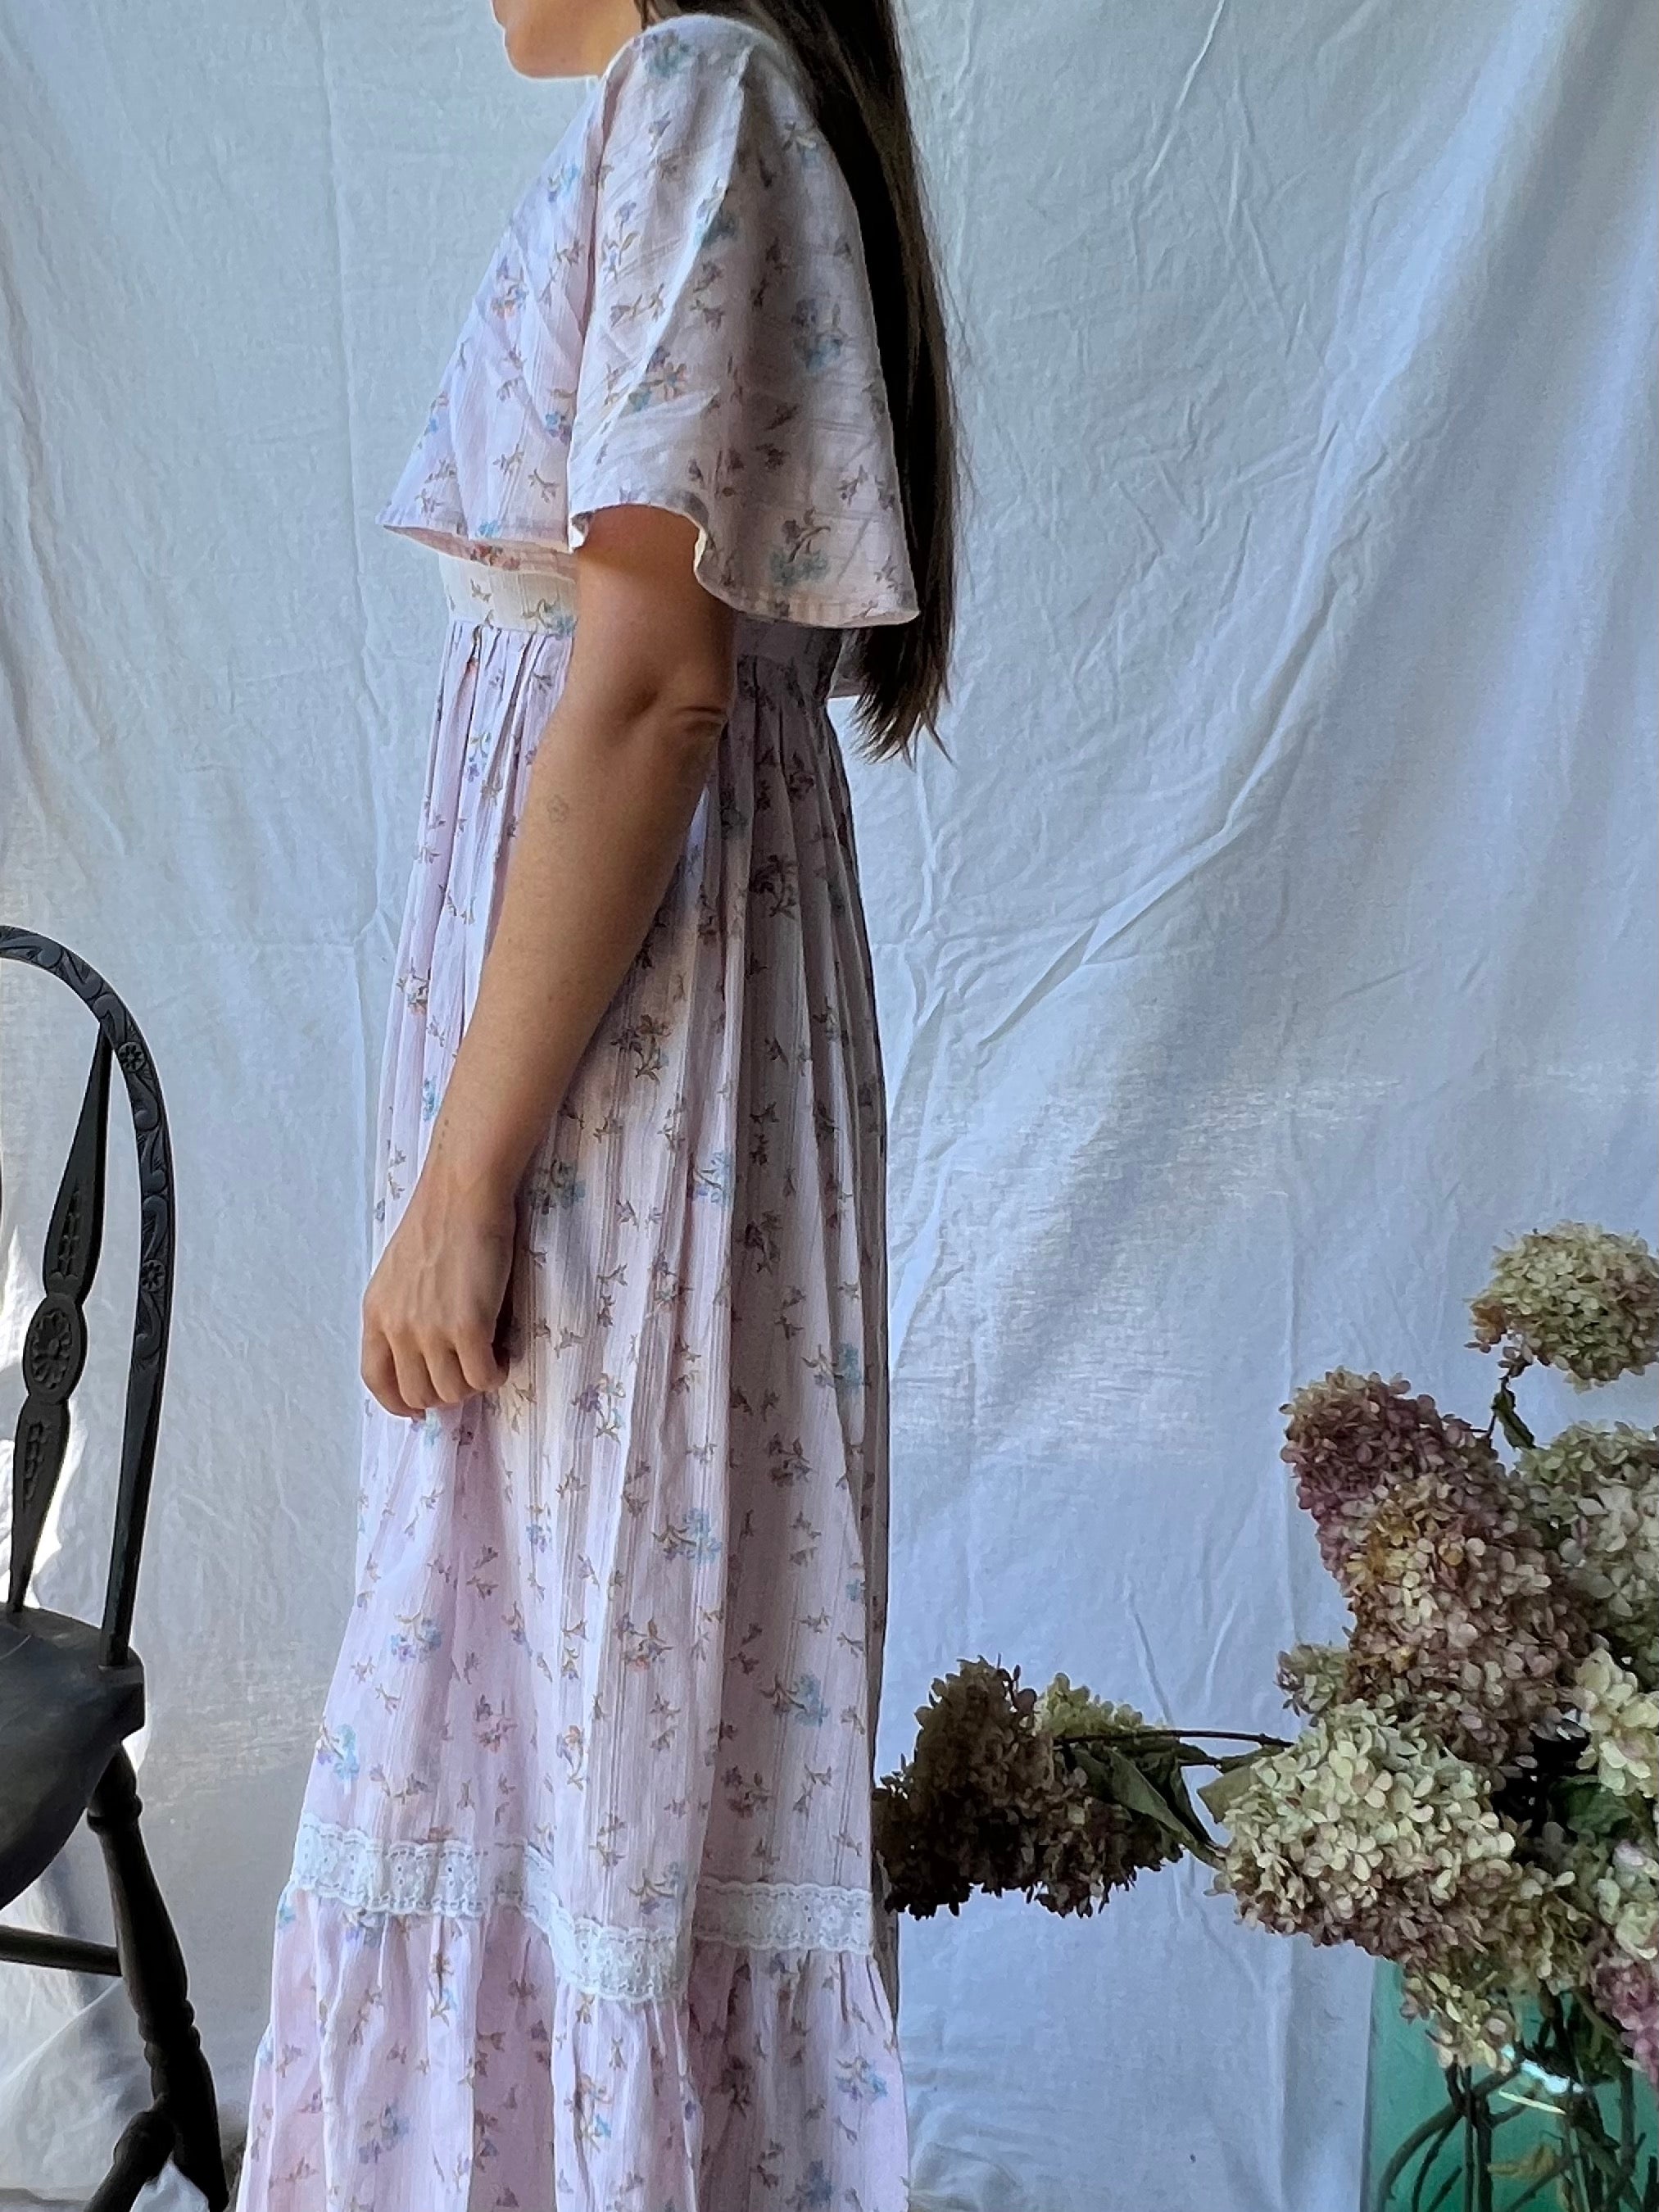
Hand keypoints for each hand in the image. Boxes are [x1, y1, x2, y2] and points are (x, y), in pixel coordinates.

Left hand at [361, 1161, 516, 1418]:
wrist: (463, 1192)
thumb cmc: (440, 1222)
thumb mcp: (399, 1272)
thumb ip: (403, 1312)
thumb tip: (425, 1353)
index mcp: (376, 1314)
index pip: (376, 1379)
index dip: (398, 1403)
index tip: (418, 1410)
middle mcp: (398, 1328)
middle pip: (418, 1393)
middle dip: (446, 1393)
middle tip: (469, 1372)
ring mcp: (431, 1331)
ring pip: (453, 1391)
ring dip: (474, 1382)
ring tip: (489, 1357)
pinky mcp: (468, 1327)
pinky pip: (483, 1376)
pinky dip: (496, 1372)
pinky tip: (503, 1352)